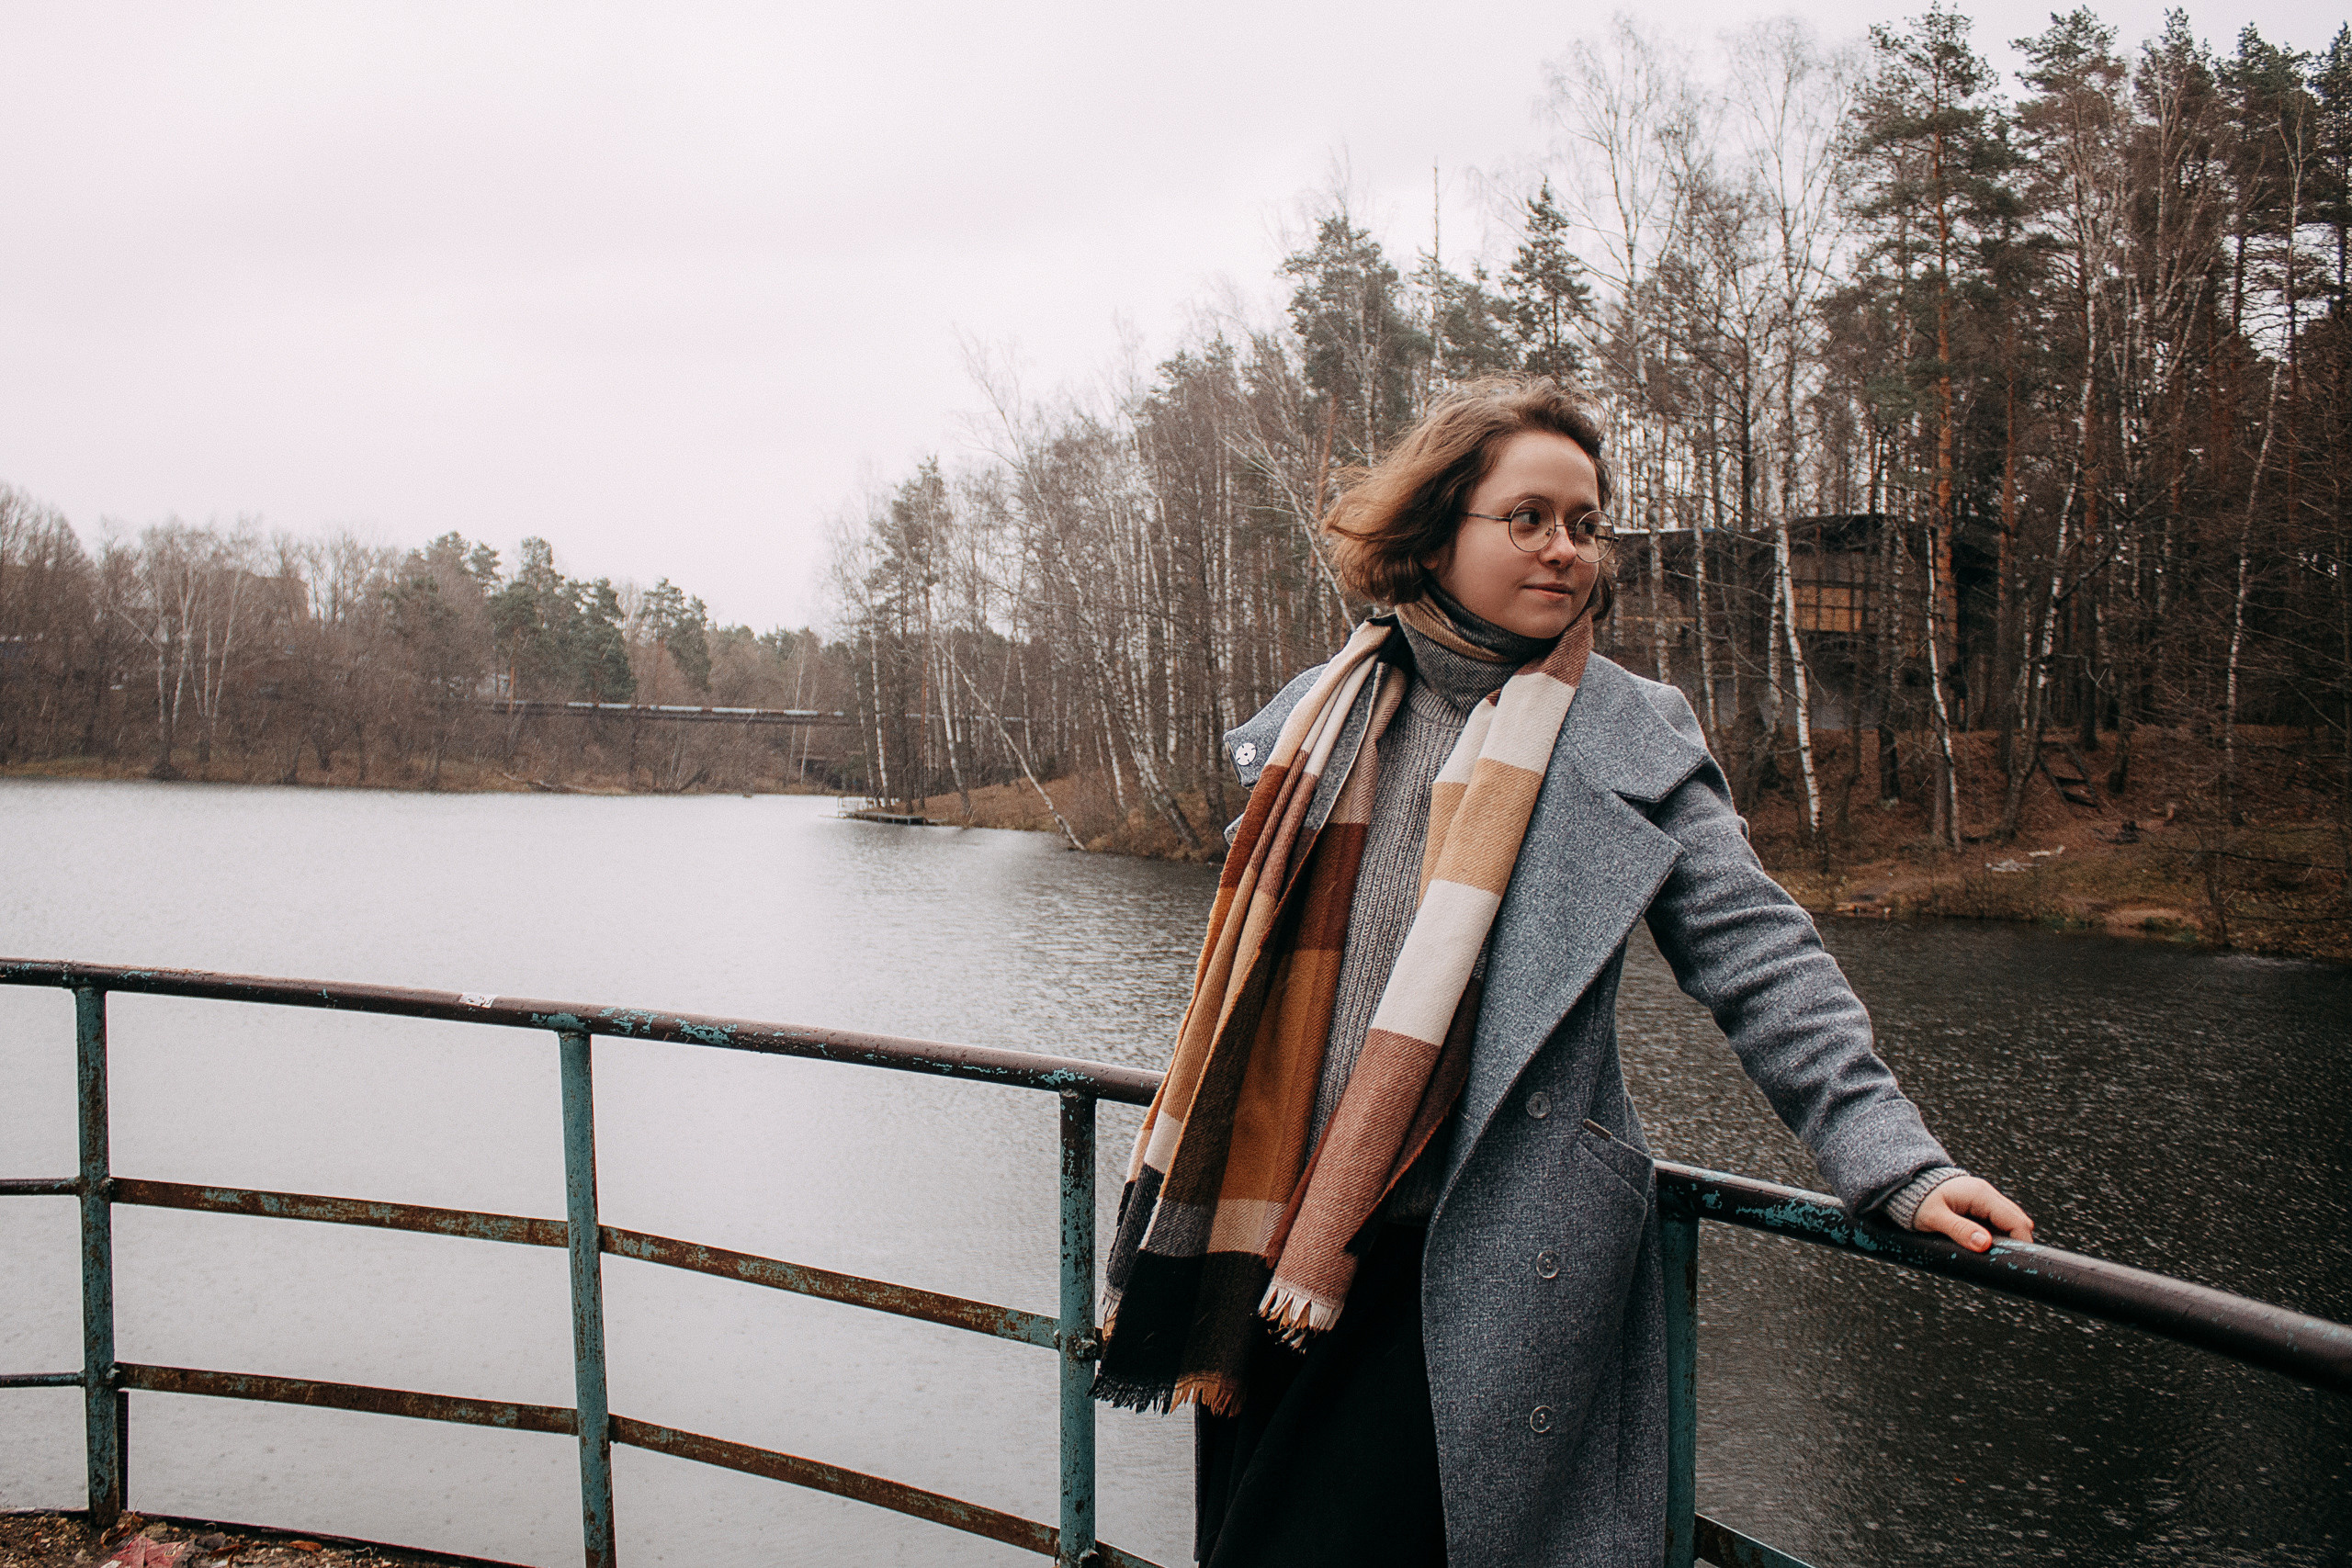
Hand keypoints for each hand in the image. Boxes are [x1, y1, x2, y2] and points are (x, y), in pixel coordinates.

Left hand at [1913, 1176, 2033, 1252]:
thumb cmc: (1918, 1202)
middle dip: (2016, 1242)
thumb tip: (1985, 1244)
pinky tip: (1985, 1246)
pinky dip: (1997, 1235)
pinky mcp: (1980, 1206)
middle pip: (2018, 1221)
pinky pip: (1998, 1222)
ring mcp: (1985, 1199)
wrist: (1908, 1187)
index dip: (2021, 1243)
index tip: (2013, 1262)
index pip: (2016, 1221)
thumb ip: (1959, 1230)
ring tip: (1993, 1256)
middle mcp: (1987, 1194)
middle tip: (2003, 1262)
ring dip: (2007, 1239)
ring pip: (2010, 1222)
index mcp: (1981, 1194)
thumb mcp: (1934, 1218)